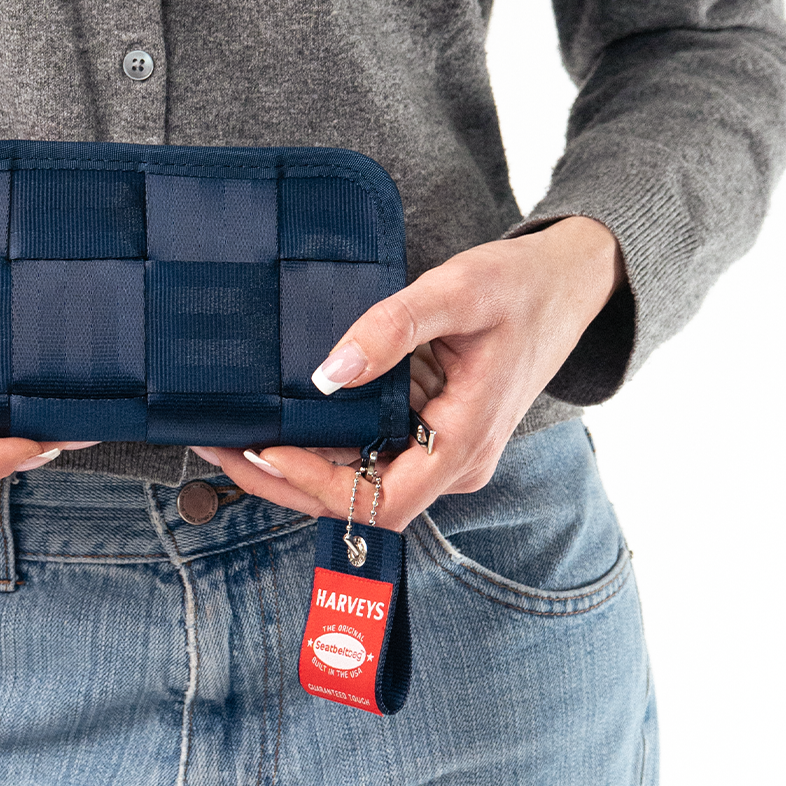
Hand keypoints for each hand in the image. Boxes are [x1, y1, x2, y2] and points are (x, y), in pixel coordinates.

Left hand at [191, 217, 624, 530]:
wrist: (568, 283)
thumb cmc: (520, 286)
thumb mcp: (458, 290)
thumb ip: (393, 327)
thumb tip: (330, 370)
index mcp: (464, 444)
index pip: (379, 501)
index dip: (315, 485)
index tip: (263, 449)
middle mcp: (450, 464)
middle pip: (356, 502)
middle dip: (283, 482)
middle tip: (218, 447)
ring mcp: (439, 452)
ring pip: (357, 482)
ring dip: (293, 466)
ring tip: (228, 434)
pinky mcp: (428, 433)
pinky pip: (367, 453)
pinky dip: (319, 443)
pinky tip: (274, 417)